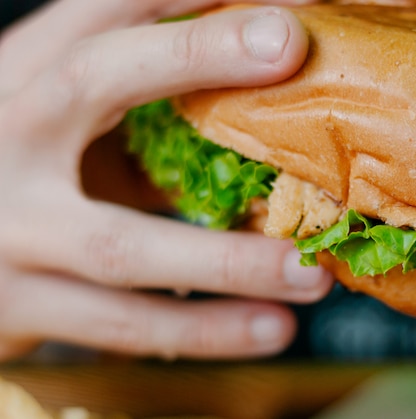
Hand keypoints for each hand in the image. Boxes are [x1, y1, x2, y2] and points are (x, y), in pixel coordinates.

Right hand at [0, 0, 331, 360]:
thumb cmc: (24, 174)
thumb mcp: (70, 127)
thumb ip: (149, 118)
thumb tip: (264, 118)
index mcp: (27, 77)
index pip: (110, 10)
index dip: (194, 1)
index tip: (283, 3)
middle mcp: (8, 134)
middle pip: (91, 78)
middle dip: (194, 56)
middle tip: (288, 47)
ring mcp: (8, 227)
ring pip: (121, 243)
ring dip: (230, 260)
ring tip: (313, 274)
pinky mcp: (15, 305)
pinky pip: (121, 323)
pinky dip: (204, 330)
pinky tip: (270, 329)